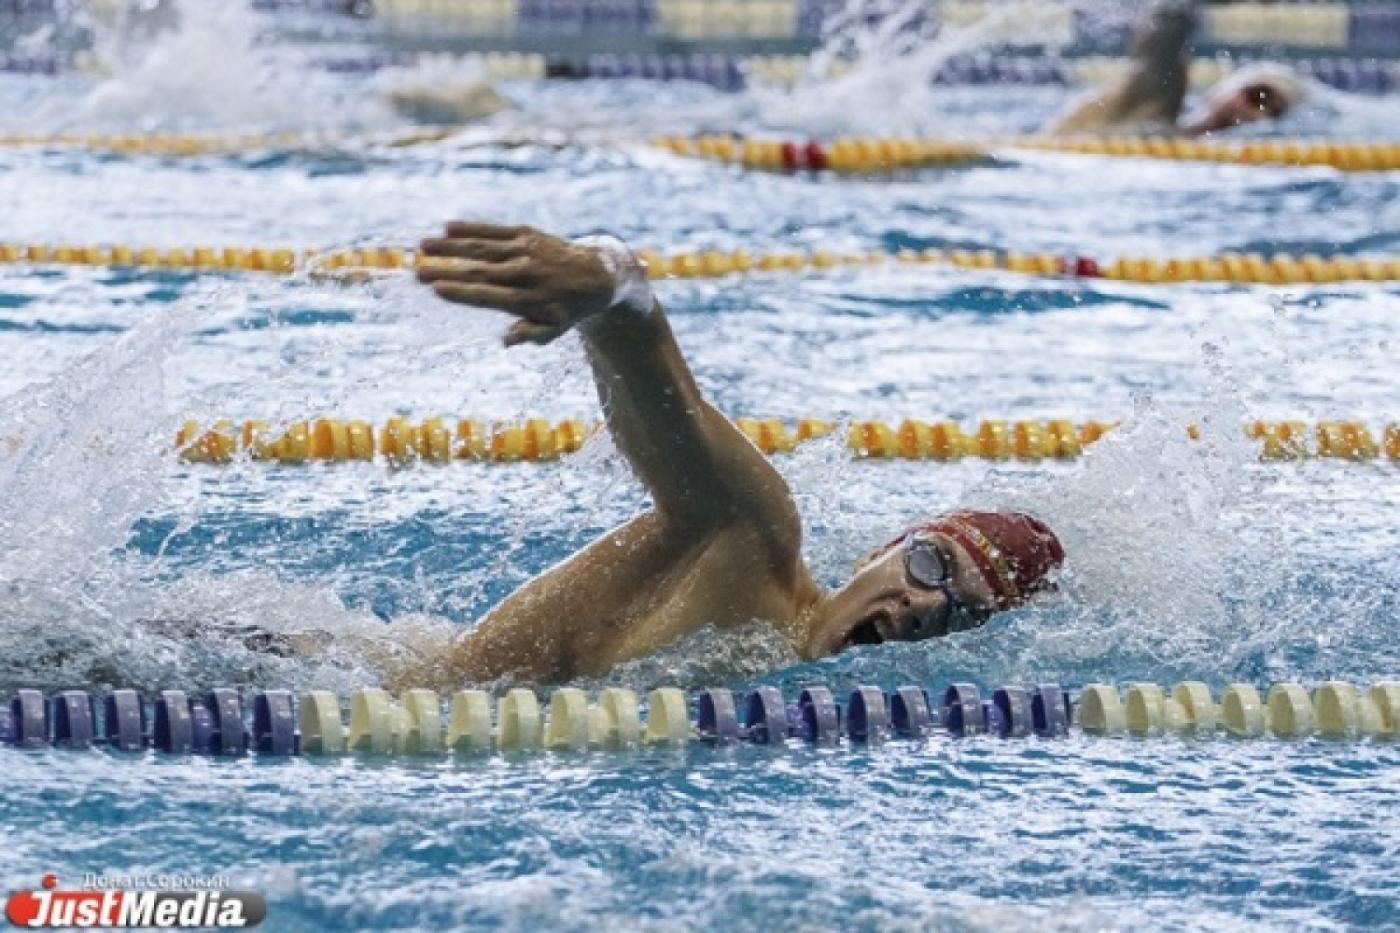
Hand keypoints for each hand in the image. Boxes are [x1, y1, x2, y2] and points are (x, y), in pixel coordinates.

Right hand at [417, 222, 618, 345]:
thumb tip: (505, 340)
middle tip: (417, 270)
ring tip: (423, 246)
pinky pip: (495, 230)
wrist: (598, 274)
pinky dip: (472, 228)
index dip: (462, 293)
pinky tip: (448, 227)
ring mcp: (525, 250)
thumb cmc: (567, 309)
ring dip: (452, 246)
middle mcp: (525, 273)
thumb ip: (530, 333)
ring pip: (483, 247)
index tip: (436, 289)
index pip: (488, 296)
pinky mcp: (527, 234)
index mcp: (528, 299)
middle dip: (447, 270)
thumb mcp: (554, 329)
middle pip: (480, 271)